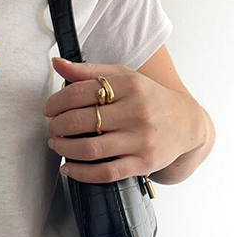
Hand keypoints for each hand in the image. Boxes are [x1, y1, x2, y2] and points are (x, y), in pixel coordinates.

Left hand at [43, 57, 200, 182]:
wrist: (187, 124)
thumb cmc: (148, 98)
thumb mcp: (124, 77)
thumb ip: (89, 71)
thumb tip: (56, 63)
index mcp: (130, 85)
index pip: (80, 93)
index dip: (56, 102)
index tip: (49, 110)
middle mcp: (137, 112)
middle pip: (81, 121)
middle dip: (57, 126)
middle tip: (53, 128)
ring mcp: (141, 140)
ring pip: (90, 149)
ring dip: (64, 149)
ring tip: (57, 145)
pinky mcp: (144, 163)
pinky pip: (105, 173)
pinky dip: (81, 173)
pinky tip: (68, 168)